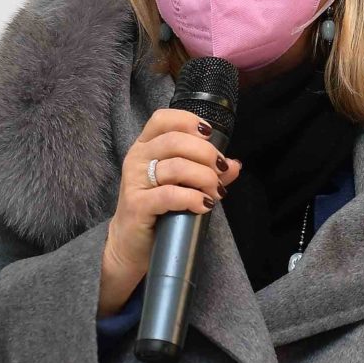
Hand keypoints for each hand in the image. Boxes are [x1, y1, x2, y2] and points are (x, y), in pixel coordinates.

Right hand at [98, 108, 242, 315]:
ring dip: (204, 178)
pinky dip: (193, 198)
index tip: (210, 136)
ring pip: (176, 167)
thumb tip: (234, 164)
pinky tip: (203, 205)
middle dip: (206, 155)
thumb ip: (207, 172)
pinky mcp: (137, 205)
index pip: (163, 119)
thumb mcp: (181, 185)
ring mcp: (134, 181)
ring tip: (214, 192)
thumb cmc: (156, 210)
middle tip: (220, 171)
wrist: (129, 243)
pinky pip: (170, 195)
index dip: (189, 121)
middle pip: (176, 141)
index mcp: (145, 146)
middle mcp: (137, 158)